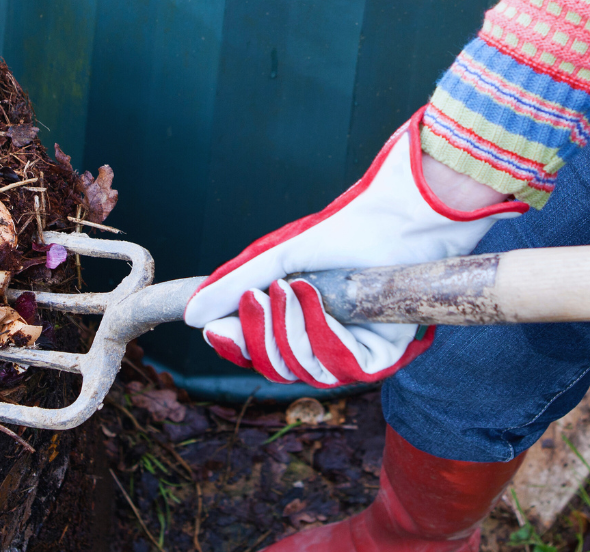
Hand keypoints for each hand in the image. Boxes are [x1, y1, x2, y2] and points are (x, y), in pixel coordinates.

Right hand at [183, 109, 526, 386]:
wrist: (399, 218)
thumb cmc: (345, 230)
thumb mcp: (279, 257)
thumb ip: (235, 285)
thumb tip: (191, 316)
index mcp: (301, 321)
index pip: (259, 352)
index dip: (235, 345)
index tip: (213, 329)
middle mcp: (327, 342)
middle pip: (277, 367)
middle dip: (260, 334)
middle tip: (257, 296)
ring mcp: (354, 351)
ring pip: (305, 370)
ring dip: (291, 329)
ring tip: (292, 287)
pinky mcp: (383, 356)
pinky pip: (341, 366)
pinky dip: (322, 332)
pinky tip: (316, 298)